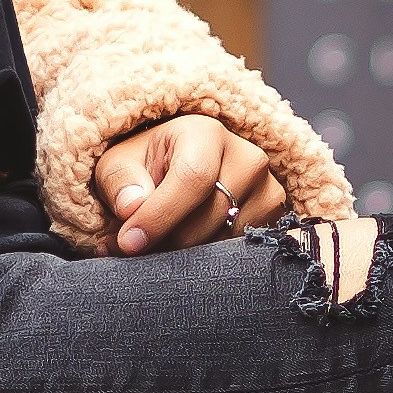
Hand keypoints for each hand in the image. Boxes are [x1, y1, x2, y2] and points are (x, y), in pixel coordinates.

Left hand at [95, 113, 285, 256]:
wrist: (180, 167)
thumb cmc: (145, 165)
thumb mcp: (119, 164)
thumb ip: (120, 182)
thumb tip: (132, 207)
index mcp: (207, 134)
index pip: (193, 179)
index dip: (160, 215)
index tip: (129, 242)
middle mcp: (248, 158)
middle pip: (210, 216)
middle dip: (166, 242)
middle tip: (135, 250)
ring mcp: (267, 189)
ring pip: (223, 240)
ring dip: (184, 254)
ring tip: (158, 243)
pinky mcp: (273, 218)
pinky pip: (238, 252)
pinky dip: (206, 259)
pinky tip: (185, 245)